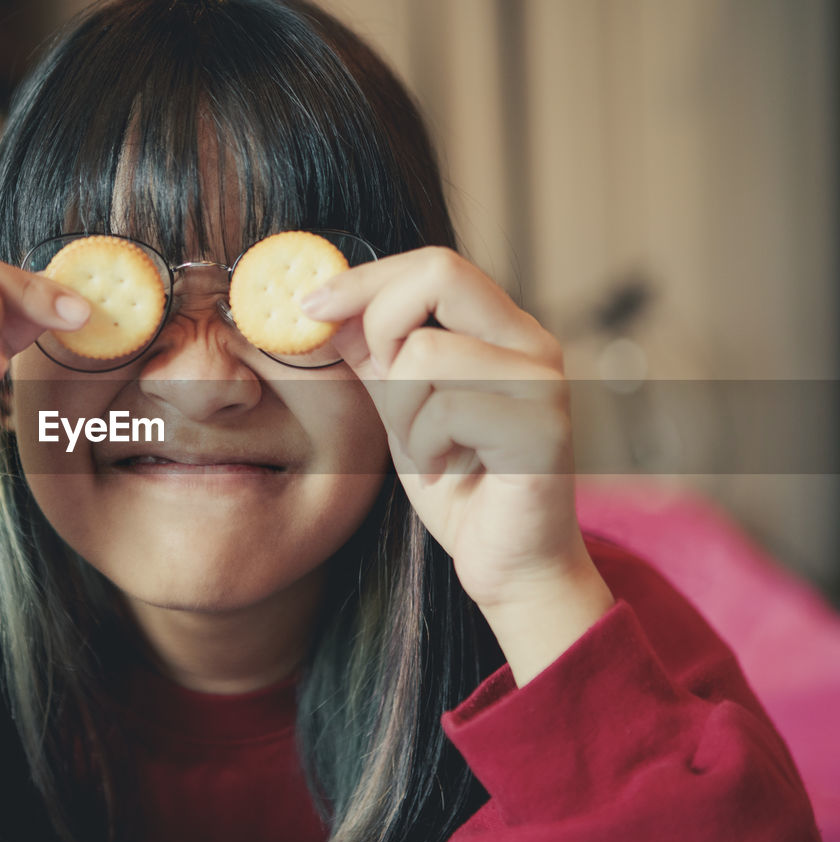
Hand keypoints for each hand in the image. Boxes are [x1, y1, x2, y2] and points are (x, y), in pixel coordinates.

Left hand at [301, 247, 604, 616]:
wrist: (509, 565)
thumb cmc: (459, 486)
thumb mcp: (401, 408)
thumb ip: (373, 356)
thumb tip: (325, 306)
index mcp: (502, 329)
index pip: (432, 265)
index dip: (363, 279)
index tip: (311, 307)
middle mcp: (533, 343)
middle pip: (440, 274)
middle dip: (380, 328)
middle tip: (384, 387)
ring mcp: (543, 383)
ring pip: (428, 351)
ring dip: (402, 410)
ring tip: (425, 448)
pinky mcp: (543, 429)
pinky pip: (446, 408)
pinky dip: (425, 446)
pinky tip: (447, 471)